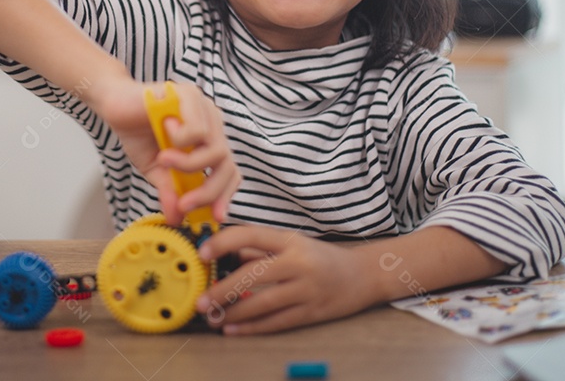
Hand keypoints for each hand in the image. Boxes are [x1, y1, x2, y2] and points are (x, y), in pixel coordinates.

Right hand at [90, 79, 240, 225]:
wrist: (115, 104)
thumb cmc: (137, 133)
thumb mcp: (155, 170)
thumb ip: (170, 191)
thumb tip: (177, 218)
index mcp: (208, 140)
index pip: (229, 171)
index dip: (225, 194)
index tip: (214, 217)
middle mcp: (212, 124)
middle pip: (227, 165)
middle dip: (207, 191)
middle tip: (184, 203)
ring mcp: (204, 108)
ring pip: (216, 150)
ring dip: (188, 164)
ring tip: (164, 159)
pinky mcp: (192, 95)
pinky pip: (198, 129)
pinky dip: (180, 139)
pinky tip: (164, 129)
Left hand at [194, 225, 380, 334]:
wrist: (363, 275)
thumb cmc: (320, 257)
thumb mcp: (292, 243)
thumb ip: (260, 247)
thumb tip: (226, 253)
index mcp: (290, 240)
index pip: (251, 235)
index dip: (224, 243)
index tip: (203, 254)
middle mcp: (298, 263)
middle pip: (253, 275)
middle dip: (222, 289)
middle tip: (201, 300)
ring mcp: (307, 289)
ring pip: (263, 303)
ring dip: (234, 313)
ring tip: (214, 318)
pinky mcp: (312, 313)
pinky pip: (277, 322)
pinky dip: (253, 327)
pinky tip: (234, 330)